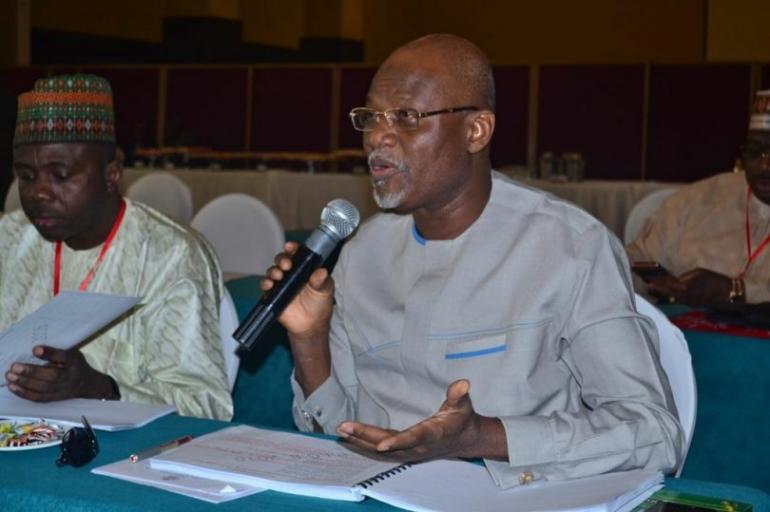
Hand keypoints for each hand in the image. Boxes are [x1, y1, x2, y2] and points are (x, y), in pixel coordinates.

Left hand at [5, 346, 114, 400]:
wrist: (88, 384)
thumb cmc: (75, 365)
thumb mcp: (71, 353)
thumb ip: (56, 352)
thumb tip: (34, 350)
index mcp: (74, 361)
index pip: (64, 357)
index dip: (50, 354)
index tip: (34, 349)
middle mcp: (69, 376)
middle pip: (51, 376)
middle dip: (31, 372)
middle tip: (14, 367)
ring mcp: (62, 389)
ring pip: (43, 388)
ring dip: (24, 383)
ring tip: (10, 377)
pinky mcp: (55, 398)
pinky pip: (39, 397)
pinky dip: (24, 393)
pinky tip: (13, 387)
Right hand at [262, 241, 334, 339]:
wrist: (311, 326)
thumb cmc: (320, 305)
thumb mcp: (325, 291)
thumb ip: (322, 281)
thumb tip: (322, 271)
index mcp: (304, 268)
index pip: (297, 253)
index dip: (293, 248)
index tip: (290, 247)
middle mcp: (291, 273)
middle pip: (282, 259)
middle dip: (282, 259)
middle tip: (287, 265)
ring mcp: (281, 283)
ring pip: (272, 271)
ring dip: (273, 270)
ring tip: (279, 275)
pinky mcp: (273, 295)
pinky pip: (265, 286)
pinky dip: (265, 283)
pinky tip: (270, 285)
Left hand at [336, 380, 505, 461]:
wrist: (463, 440)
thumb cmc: (461, 419)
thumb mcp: (462, 405)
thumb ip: (459, 395)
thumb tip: (463, 383)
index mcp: (433, 434)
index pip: (413, 438)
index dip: (398, 442)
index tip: (381, 445)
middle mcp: (418, 447)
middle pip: (388, 444)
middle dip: (366, 437)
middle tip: (344, 428)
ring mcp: (409, 452)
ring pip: (381, 450)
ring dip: (360, 441)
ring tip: (341, 431)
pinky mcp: (402, 451)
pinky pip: (380, 450)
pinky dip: (363, 445)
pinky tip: (349, 438)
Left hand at [648, 268, 732, 305]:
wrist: (728, 293)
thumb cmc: (713, 279)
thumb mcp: (698, 273)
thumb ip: (684, 277)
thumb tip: (675, 281)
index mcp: (686, 287)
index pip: (668, 285)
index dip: (658, 283)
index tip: (648, 281)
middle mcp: (685, 297)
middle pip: (667, 294)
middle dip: (656, 290)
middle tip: (647, 287)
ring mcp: (688, 302)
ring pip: (671, 298)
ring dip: (661, 294)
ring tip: (651, 290)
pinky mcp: (691, 305)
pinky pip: (677, 301)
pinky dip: (669, 297)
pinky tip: (663, 295)